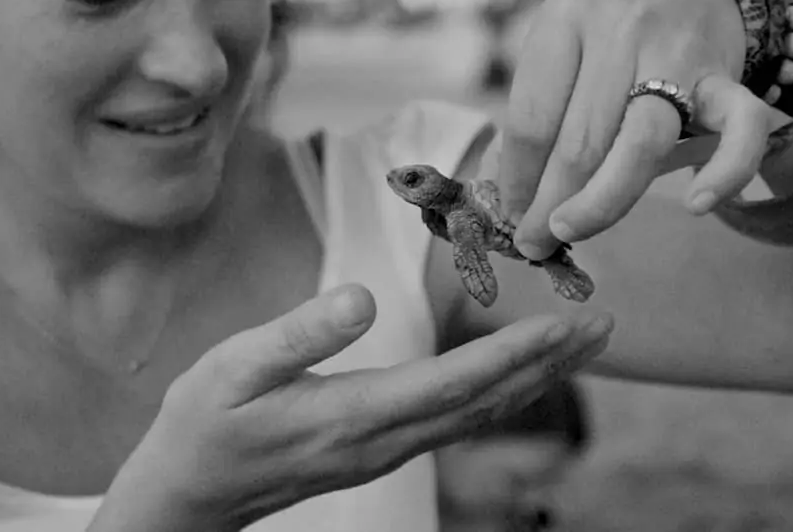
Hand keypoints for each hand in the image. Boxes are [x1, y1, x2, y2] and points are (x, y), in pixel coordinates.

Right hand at [94, 284, 612, 530]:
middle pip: (483, 403)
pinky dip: (498, 395)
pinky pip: (454, 423)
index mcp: (351, 416)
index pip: (452, 384)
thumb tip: (364, 297)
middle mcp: (381, 441)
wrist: (189, 496)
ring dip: (532, 381)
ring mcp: (383, 452)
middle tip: (603, 325)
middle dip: (547, 365)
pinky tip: (514, 378)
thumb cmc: (204, 426)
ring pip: (476, 417)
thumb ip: (299, 335)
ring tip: (577, 347)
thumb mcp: (231, 369)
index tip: (565, 323)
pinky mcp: (376, 450)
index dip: (514, 353)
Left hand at [498, 0, 787, 259]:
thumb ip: (538, 114)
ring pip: (640, 143)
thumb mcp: (560, 49)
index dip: (517, 177)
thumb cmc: (605, 30)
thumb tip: (509, 197)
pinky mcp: (726, 77)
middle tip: (533, 242)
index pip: (531, 118)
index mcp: (563, 21)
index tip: (510, 211)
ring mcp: (677, 53)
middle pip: (580, 139)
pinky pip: (739, 130)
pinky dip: (724, 172)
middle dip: (549, 203)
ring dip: (601, 203)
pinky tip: (696, 206)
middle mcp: (618, 32)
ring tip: (570, 232)